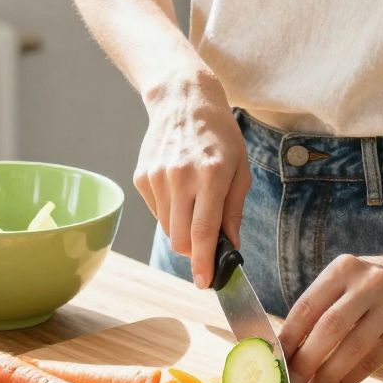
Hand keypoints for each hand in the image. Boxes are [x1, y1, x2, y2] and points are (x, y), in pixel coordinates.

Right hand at [134, 74, 250, 286]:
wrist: (183, 100)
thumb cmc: (219, 135)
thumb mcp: (240, 169)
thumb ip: (234, 211)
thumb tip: (229, 247)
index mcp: (211, 175)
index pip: (203, 232)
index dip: (203, 263)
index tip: (204, 282)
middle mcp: (180, 177)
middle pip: (181, 239)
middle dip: (194, 251)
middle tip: (206, 245)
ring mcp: (157, 177)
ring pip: (168, 229)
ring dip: (183, 229)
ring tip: (195, 202)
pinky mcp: (142, 177)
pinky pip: (156, 212)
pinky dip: (170, 212)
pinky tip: (180, 189)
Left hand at [279, 241, 382, 382]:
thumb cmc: (378, 282)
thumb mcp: (350, 279)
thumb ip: (323, 307)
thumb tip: (287, 349)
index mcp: (343, 270)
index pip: (307, 307)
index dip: (288, 338)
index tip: (275, 362)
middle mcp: (368, 284)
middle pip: (329, 328)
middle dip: (305, 362)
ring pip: (353, 348)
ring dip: (329, 376)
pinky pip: (374, 360)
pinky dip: (352, 379)